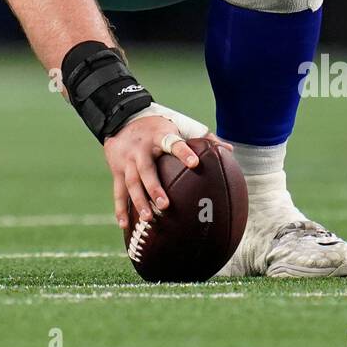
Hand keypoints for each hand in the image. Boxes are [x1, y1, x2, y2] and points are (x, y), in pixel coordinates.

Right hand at [104, 115, 231, 227]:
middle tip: (165, 205)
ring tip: (148, 218)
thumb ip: (203, 137)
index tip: (195, 163)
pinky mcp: (117, 170)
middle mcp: (141, 149)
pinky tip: (125, 226)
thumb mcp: (178, 126)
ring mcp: (127, 160)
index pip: (172, 143)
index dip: (183, 152)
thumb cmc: (158, 129)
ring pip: (132, 182)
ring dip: (139, 201)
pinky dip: (120, 209)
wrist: (121, 120)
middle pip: (146, 169)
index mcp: (159, 136)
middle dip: (154, 188)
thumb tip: (229, 150)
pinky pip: (118, 192)